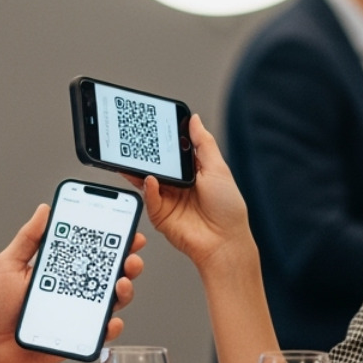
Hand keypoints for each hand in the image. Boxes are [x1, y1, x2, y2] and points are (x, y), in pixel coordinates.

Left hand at [0, 204, 145, 362]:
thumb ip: (28, 239)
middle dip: (128, 262)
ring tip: (120, 284)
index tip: (127, 232)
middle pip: (110, 273)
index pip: (91, 251)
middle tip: (130, 257)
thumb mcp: (7, 265)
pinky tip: (110, 320)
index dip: (113, 241)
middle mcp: (73, 289)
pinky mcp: (77, 337)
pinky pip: (101, 332)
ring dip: (124, 291)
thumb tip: (44, 210)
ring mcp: (78, 313)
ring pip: (113, 301)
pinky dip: (111, 327)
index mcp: (59, 269)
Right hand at [131, 115, 252, 270]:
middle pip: (156, 164)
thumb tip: (194, 120)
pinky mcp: (159, 214)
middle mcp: (177, 183)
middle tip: (136, 140)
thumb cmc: (228, 209)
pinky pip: (148, 197)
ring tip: (134, 158)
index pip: (172, 150)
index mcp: (192, 170)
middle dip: (146, 153)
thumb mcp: (218, 169)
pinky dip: (148, 188)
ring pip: (147, 179)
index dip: (163, 138)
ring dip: (140, 169)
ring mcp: (167, 198)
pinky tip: (151, 180)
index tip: (153, 124)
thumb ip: (203, 143)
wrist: (224, 242)